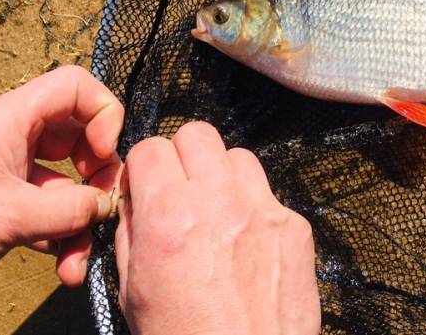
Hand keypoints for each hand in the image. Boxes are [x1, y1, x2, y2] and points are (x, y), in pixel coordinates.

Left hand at [0, 65, 123, 285]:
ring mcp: (5, 171)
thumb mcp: (10, 217)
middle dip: (98, 176)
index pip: (74, 87)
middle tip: (105, 208)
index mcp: (10, 119)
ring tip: (77, 262)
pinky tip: (63, 265)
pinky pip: (44, 207)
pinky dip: (59, 234)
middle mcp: (11, 137)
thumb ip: (70, 209)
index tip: (105, 153)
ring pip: (64, 180)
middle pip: (77, 136)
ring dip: (79, 220)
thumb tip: (108, 206)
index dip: (103, 113)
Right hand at [116, 122, 320, 334]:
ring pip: (237, 155)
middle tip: (181, 187)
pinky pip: (268, 192)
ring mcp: (262, 209)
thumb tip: (135, 199)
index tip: (146, 183)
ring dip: (222, 176)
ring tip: (217, 211)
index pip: (151, 148)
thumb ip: (131, 232)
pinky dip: (253, 206)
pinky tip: (247, 240)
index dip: (144, 166)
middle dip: (182, 156)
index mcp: (169, 219)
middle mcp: (218, 203)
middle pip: (197, 134)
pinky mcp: (293, 224)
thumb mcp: (133, 291)